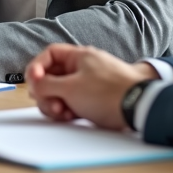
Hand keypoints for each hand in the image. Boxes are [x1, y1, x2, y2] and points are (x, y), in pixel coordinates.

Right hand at [26, 44, 158, 129]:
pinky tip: (71, 117)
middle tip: (50, 104)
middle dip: (46, 92)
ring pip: (61, 92)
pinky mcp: (94, 101)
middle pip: (52, 76)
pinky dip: (67, 110)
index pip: (49, 55)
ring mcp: (89, 85)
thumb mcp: (70, 88)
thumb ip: (46, 85)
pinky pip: (72, 103)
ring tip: (63, 113)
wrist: (139, 107)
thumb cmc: (108, 93)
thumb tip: (34, 85)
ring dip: (55, 104)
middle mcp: (83, 68)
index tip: (33, 82)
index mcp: (79, 57)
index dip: (37, 67)